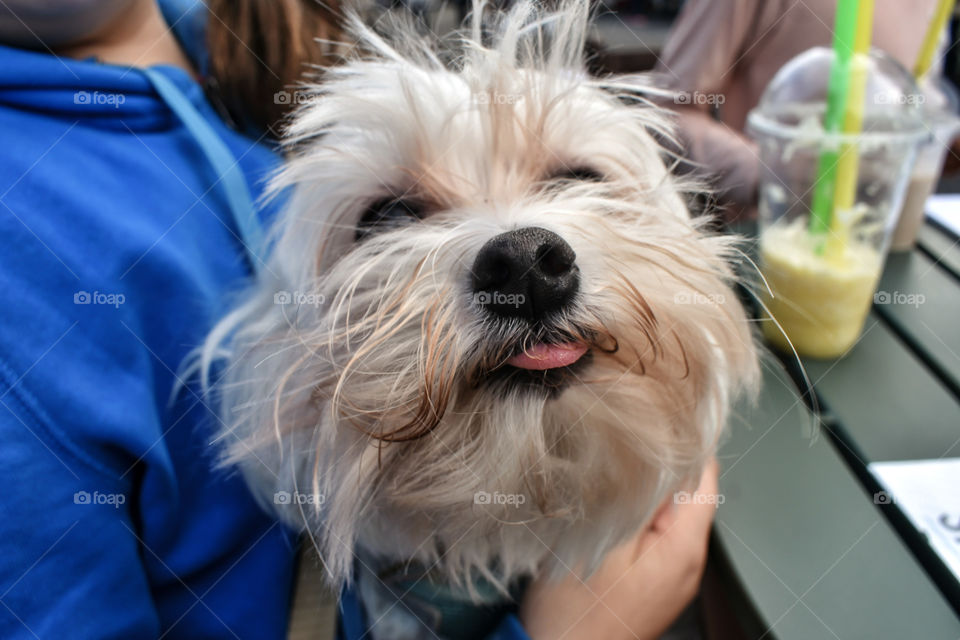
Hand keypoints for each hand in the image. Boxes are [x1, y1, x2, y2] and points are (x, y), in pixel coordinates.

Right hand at [519, 459, 718, 639]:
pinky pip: (654, 535)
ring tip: (607, 481)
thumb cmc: (574, 611)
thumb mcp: (600, 539)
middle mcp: (690, 563)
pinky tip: (607, 516)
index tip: (649, 422)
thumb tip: (658, 452)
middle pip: (687, 492)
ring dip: (642, 493)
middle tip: (616, 449)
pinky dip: (636, 517)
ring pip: (667, 512)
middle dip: (655, 467)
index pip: (704, 474)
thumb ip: (636, 496)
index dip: (680, 442)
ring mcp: (672, 575)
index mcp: (685, 548)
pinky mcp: (654, 582)